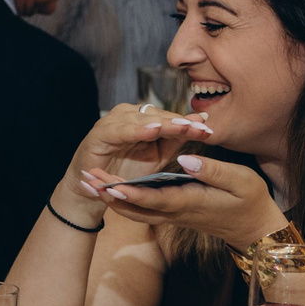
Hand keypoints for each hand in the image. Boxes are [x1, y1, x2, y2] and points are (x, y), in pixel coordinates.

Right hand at [62, 104, 216, 209]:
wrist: (95, 190)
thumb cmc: (125, 172)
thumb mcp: (156, 157)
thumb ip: (174, 140)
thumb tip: (200, 124)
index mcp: (142, 118)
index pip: (169, 118)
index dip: (189, 122)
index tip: (209, 127)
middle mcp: (128, 115)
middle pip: (159, 115)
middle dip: (180, 122)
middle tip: (202, 126)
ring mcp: (113, 122)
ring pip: (142, 119)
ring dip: (163, 122)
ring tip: (182, 125)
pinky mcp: (100, 133)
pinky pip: (121, 130)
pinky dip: (137, 130)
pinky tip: (152, 130)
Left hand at [85, 152, 280, 247]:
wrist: (254, 229)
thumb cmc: (251, 200)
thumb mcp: (241, 180)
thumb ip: (212, 170)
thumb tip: (184, 158)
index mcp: (191, 201)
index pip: (155, 197)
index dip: (131, 192)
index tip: (110, 185)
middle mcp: (177, 211)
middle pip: (135, 207)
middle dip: (109, 196)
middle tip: (86, 181)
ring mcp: (174, 215)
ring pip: (135, 211)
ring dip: (111, 200)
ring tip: (89, 185)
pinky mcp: (174, 213)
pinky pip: (143, 211)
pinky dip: (124, 203)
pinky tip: (111, 191)